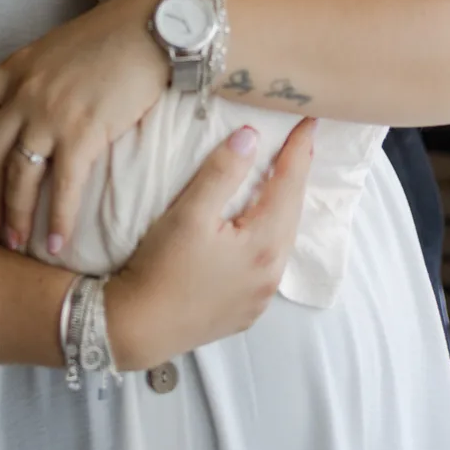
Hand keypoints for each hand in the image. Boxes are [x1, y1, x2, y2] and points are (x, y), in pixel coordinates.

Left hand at [0, 0, 166, 252]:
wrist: (156, 25)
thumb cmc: (118, 32)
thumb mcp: (62, 45)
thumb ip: (42, 73)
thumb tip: (41, 102)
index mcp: (18, 66)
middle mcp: (26, 92)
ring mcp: (51, 114)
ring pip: (19, 176)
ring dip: (13, 215)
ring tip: (14, 242)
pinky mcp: (83, 133)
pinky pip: (62, 187)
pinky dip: (57, 219)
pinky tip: (56, 242)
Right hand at [106, 119, 315, 370]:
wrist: (137, 329)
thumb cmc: (160, 267)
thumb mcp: (189, 213)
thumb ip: (222, 172)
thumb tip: (251, 137)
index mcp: (264, 246)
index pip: (290, 185)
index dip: (300, 150)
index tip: (311, 121)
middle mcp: (271, 275)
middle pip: (291, 214)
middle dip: (296, 176)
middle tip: (300, 143)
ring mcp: (260, 298)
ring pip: (281, 240)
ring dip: (283, 207)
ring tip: (282, 178)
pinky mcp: (245, 311)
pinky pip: (268, 264)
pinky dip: (269, 236)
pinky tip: (258, 227)